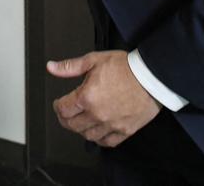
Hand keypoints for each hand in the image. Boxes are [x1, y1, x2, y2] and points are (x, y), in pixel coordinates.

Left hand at [47, 50, 161, 147]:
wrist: (151, 77)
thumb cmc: (125, 68)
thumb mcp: (93, 60)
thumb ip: (70, 67)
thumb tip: (51, 67)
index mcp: (87, 97)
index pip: (63, 109)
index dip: (57, 106)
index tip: (59, 104)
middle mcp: (97, 114)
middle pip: (72, 125)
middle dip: (65, 119)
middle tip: (66, 114)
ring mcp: (111, 125)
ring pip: (88, 136)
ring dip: (81, 130)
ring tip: (80, 121)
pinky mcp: (125, 131)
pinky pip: (107, 142)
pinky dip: (99, 139)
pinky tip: (97, 132)